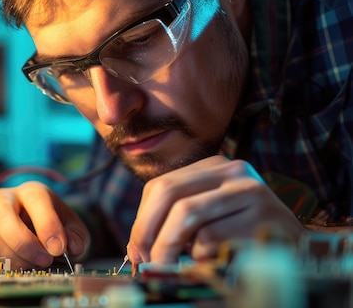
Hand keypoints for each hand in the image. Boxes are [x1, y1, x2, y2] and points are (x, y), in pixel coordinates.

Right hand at [0, 181, 89, 268]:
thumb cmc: (52, 226)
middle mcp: (3, 198)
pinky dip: (2, 265)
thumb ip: (75, 237)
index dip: (47, 226)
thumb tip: (68, 248)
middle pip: (2, 216)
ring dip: (15, 259)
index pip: (35, 200)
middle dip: (24, 244)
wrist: (32, 227)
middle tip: (44, 261)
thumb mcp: (72, 228)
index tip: (58, 249)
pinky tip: (19, 265)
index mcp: (31, 191)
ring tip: (34, 265)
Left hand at [126, 155, 304, 263]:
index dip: (141, 221)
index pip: (160, 186)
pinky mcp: (264, 215)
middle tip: (147, 261)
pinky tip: (218, 259)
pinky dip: (204, 257)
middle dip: (150, 233)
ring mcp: (251, 190)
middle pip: (170, 194)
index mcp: (213, 166)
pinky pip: (214, 240)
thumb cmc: (240, 235)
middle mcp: (233, 169)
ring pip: (188, 216)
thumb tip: (136, 247)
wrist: (295, 247)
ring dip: (172, 249)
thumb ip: (173, 220)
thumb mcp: (207, 216)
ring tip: (174, 265)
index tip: (137, 250)